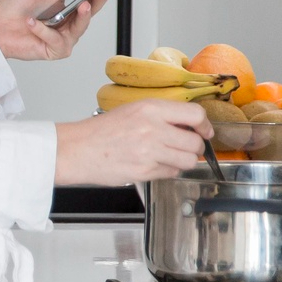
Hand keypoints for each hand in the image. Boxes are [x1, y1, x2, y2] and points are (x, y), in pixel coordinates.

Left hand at [0, 0, 122, 61]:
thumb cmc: (12, 6)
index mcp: (66, 3)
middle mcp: (67, 20)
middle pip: (92, 10)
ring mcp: (62, 36)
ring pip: (80, 28)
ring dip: (79, 17)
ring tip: (80, 5)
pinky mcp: (54, 49)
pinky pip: (58, 41)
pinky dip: (45, 31)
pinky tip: (33, 24)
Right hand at [55, 100, 209, 185]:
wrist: (76, 149)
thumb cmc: (100, 131)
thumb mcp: (132, 111)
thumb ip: (161, 115)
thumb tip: (190, 124)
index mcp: (150, 109)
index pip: (195, 115)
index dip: (204, 125)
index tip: (204, 131)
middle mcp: (153, 129)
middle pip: (195, 142)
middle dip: (193, 147)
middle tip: (183, 147)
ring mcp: (150, 151)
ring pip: (188, 160)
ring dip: (182, 161)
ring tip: (167, 157)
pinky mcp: (145, 171)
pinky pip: (171, 173)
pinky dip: (167, 171)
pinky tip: (152, 164)